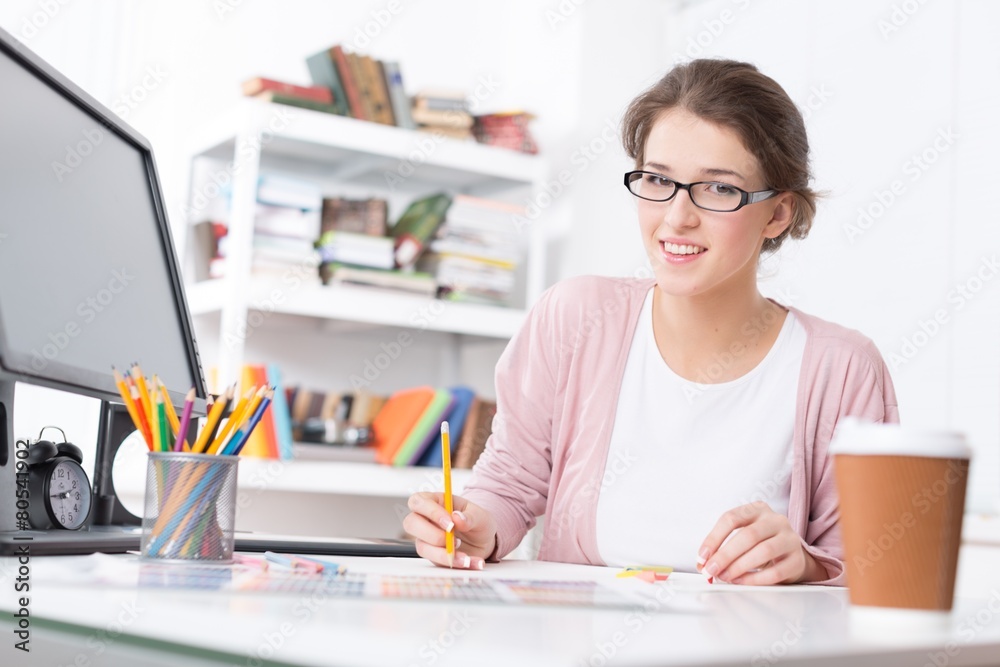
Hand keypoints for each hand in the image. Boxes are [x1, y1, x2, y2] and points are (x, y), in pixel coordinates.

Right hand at [403, 492, 496, 569]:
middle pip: (410, 523)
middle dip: (432, 534)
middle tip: (455, 541)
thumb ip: (470, 516)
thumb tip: (457, 518)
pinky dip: (453, 563)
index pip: (418, 501)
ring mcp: (426, 539)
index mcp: (435, 502)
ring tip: (466, 556)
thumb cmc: (477, 521)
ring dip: (443, 554)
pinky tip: (469, 562)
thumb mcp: (480, 515)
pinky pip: (436, 561)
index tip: (450, 523)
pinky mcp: (432, 555)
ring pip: (421, 547)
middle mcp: (426, 519)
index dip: (431, 512)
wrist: (484, 540)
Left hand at [697, 501, 826, 584]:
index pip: (731, 518)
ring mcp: (789, 539)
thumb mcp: (741, 538)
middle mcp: (775, 520)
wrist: (792, 556)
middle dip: (725, 555)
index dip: (714, 538)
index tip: (702, 556)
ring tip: (725, 576)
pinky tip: (741, 581)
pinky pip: (775, 572)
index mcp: (757, 509)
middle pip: (748, 535)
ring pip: (763, 551)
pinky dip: (755, 579)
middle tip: (711, 570)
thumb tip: (702, 564)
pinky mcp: (797, 560)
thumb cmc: (760, 544)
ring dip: (739, 567)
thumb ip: (721, 548)